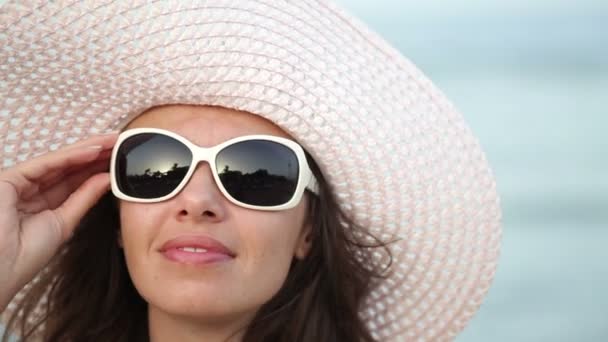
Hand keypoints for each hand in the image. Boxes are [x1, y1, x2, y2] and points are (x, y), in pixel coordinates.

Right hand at [0, 133, 117, 310]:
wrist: (1, 270)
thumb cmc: (25, 256)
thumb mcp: (65, 222)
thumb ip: (84, 198)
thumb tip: (106, 179)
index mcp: (44, 203)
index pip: (76, 180)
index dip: (98, 168)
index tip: (121, 160)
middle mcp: (32, 189)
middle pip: (70, 167)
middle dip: (97, 155)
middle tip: (122, 144)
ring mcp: (21, 182)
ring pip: (61, 161)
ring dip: (88, 150)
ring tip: (113, 141)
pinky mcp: (11, 178)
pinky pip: (47, 164)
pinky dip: (71, 156)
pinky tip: (93, 150)